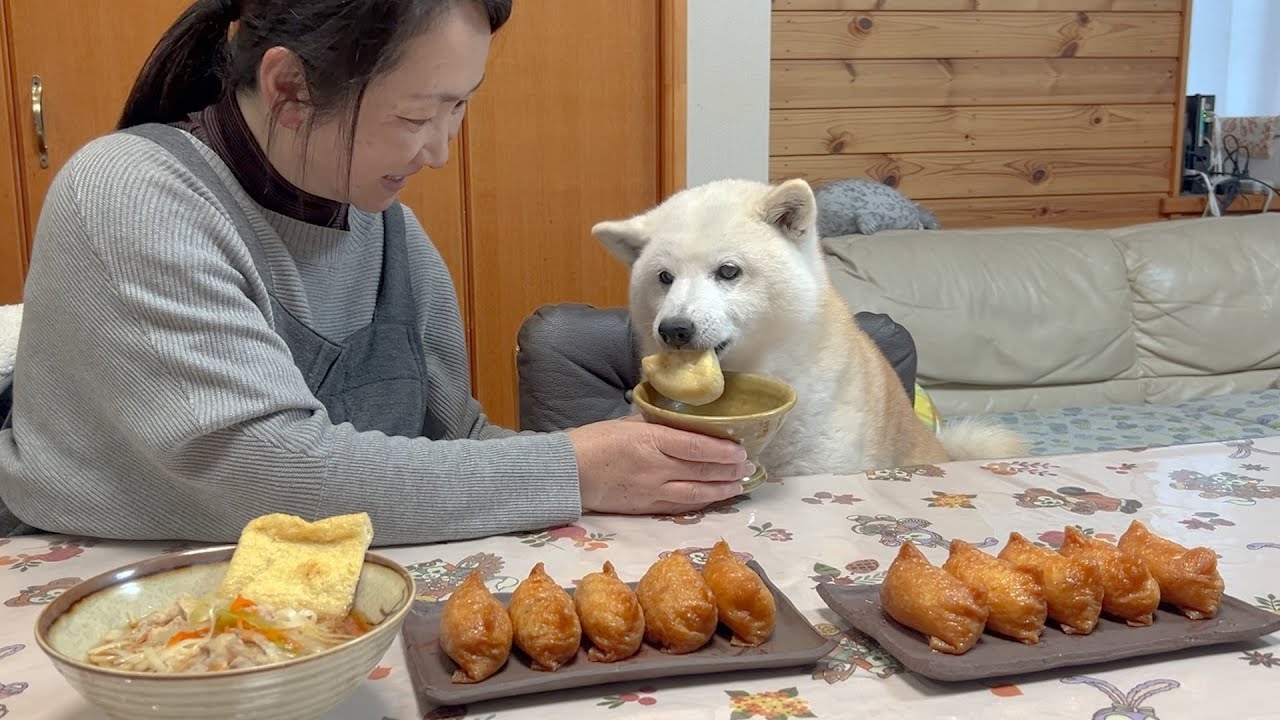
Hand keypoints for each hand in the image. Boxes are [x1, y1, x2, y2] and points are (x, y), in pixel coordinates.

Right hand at [566, 417, 753, 515]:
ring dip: (722, 489)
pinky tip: (715, 497)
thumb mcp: (628, 423)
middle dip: (729, 469)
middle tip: (748, 466)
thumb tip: (686, 421)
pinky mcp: (647, 508)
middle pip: (701, 471)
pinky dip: (702, 502)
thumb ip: (658, 423)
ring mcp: (652, 491)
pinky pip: (681, 506)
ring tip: (740, 484)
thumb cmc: (595, 441)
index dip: (722, 450)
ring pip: (696, 493)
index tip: (740, 449)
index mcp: (650, 441)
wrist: (569, 473)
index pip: (696, 447)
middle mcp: (655, 468)